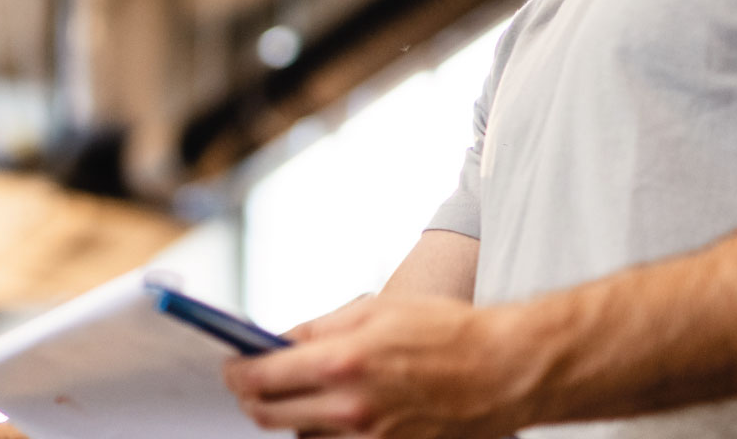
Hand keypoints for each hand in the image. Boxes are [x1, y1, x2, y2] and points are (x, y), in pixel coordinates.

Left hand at [222, 294, 533, 438]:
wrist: (504, 370)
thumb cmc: (445, 332)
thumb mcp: (374, 311)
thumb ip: (317, 329)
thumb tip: (277, 341)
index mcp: (341, 362)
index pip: (261, 377)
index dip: (237, 373)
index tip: (232, 368)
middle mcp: (349, 408)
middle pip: (270, 415)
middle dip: (252, 398)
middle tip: (250, 383)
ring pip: (303, 436)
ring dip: (295, 416)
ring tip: (308, 393)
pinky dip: (331, 431)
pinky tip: (342, 411)